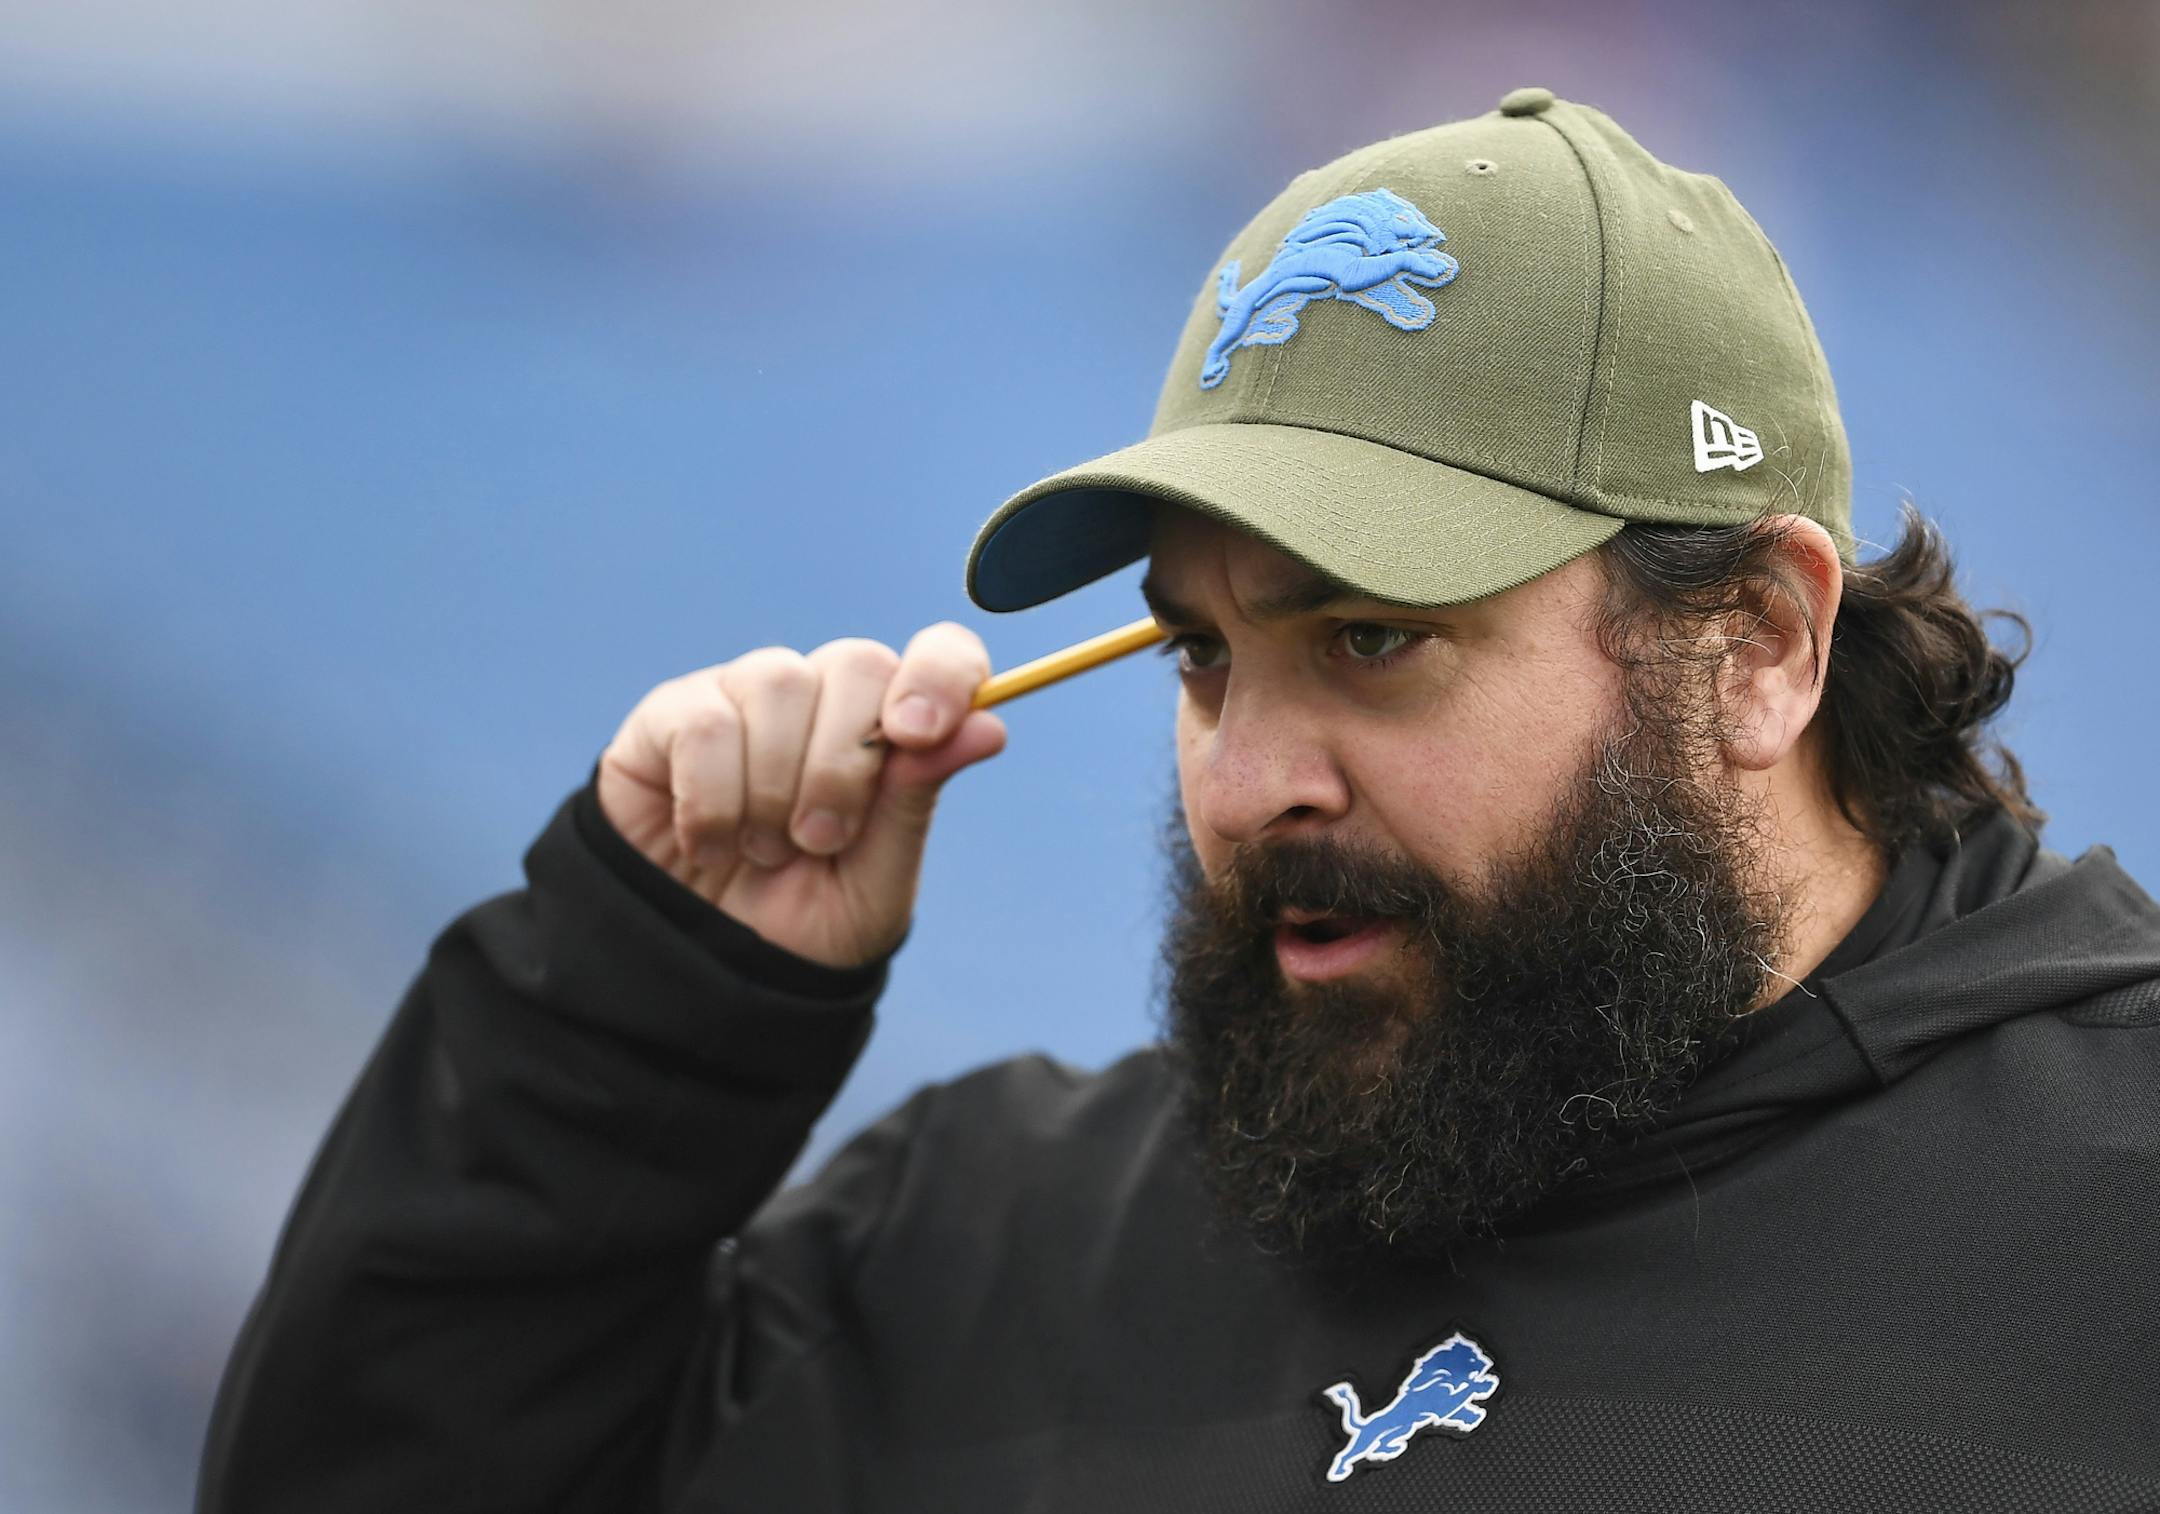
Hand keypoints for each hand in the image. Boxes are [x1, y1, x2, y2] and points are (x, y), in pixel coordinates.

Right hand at [596, 624, 1006, 968]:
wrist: (703, 975)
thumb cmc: (801, 925)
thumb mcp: (875, 883)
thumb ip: (915, 802)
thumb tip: (990, 726)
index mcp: (889, 730)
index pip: (941, 655)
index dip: (941, 675)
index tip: (920, 735)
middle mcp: (822, 698)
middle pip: (858, 662)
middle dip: (845, 764)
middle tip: (821, 842)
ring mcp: (745, 697)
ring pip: (779, 682)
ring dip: (776, 787)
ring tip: (763, 851)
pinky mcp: (671, 716)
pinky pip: (705, 722)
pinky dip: (714, 799)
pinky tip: (709, 842)